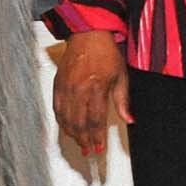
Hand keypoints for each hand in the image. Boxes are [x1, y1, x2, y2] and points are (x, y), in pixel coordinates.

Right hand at [52, 30, 129, 157]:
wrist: (87, 34)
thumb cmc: (105, 52)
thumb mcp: (121, 76)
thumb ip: (123, 101)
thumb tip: (129, 119)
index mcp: (96, 87)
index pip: (96, 120)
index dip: (97, 137)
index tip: (99, 147)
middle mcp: (78, 89)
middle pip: (79, 123)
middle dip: (84, 140)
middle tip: (89, 150)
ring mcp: (66, 88)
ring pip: (66, 119)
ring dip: (73, 134)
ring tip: (80, 144)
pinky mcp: (57, 85)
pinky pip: (57, 109)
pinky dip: (62, 122)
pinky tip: (67, 129)